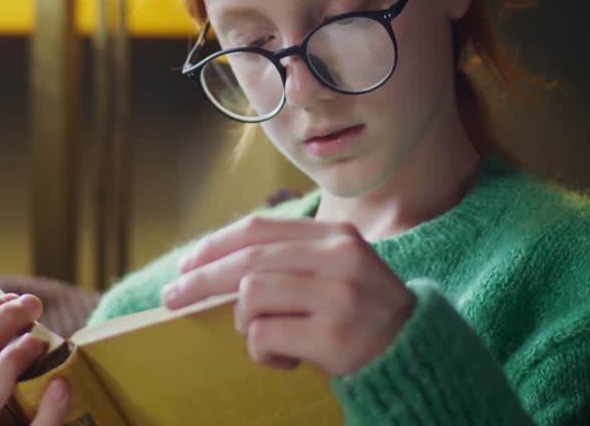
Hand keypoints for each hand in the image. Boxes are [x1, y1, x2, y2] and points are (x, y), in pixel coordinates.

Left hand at [162, 216, 414, 376]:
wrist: (417, 354)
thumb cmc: (365, 314)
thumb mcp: (339, 270)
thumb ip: (292, 260)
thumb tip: (217, 267)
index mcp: (336, 236)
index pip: (260, 230)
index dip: (215, 244)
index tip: (186, 262)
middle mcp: (338, 258)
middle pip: (247, 261)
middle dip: (201, 279)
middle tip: (172, 297)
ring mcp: (338, 296)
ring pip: (252, 297)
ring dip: (246, 324)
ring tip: (268, 339)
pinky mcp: (334, 336)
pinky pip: (266, 337)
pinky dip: (264, 353)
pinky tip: (287, 359)